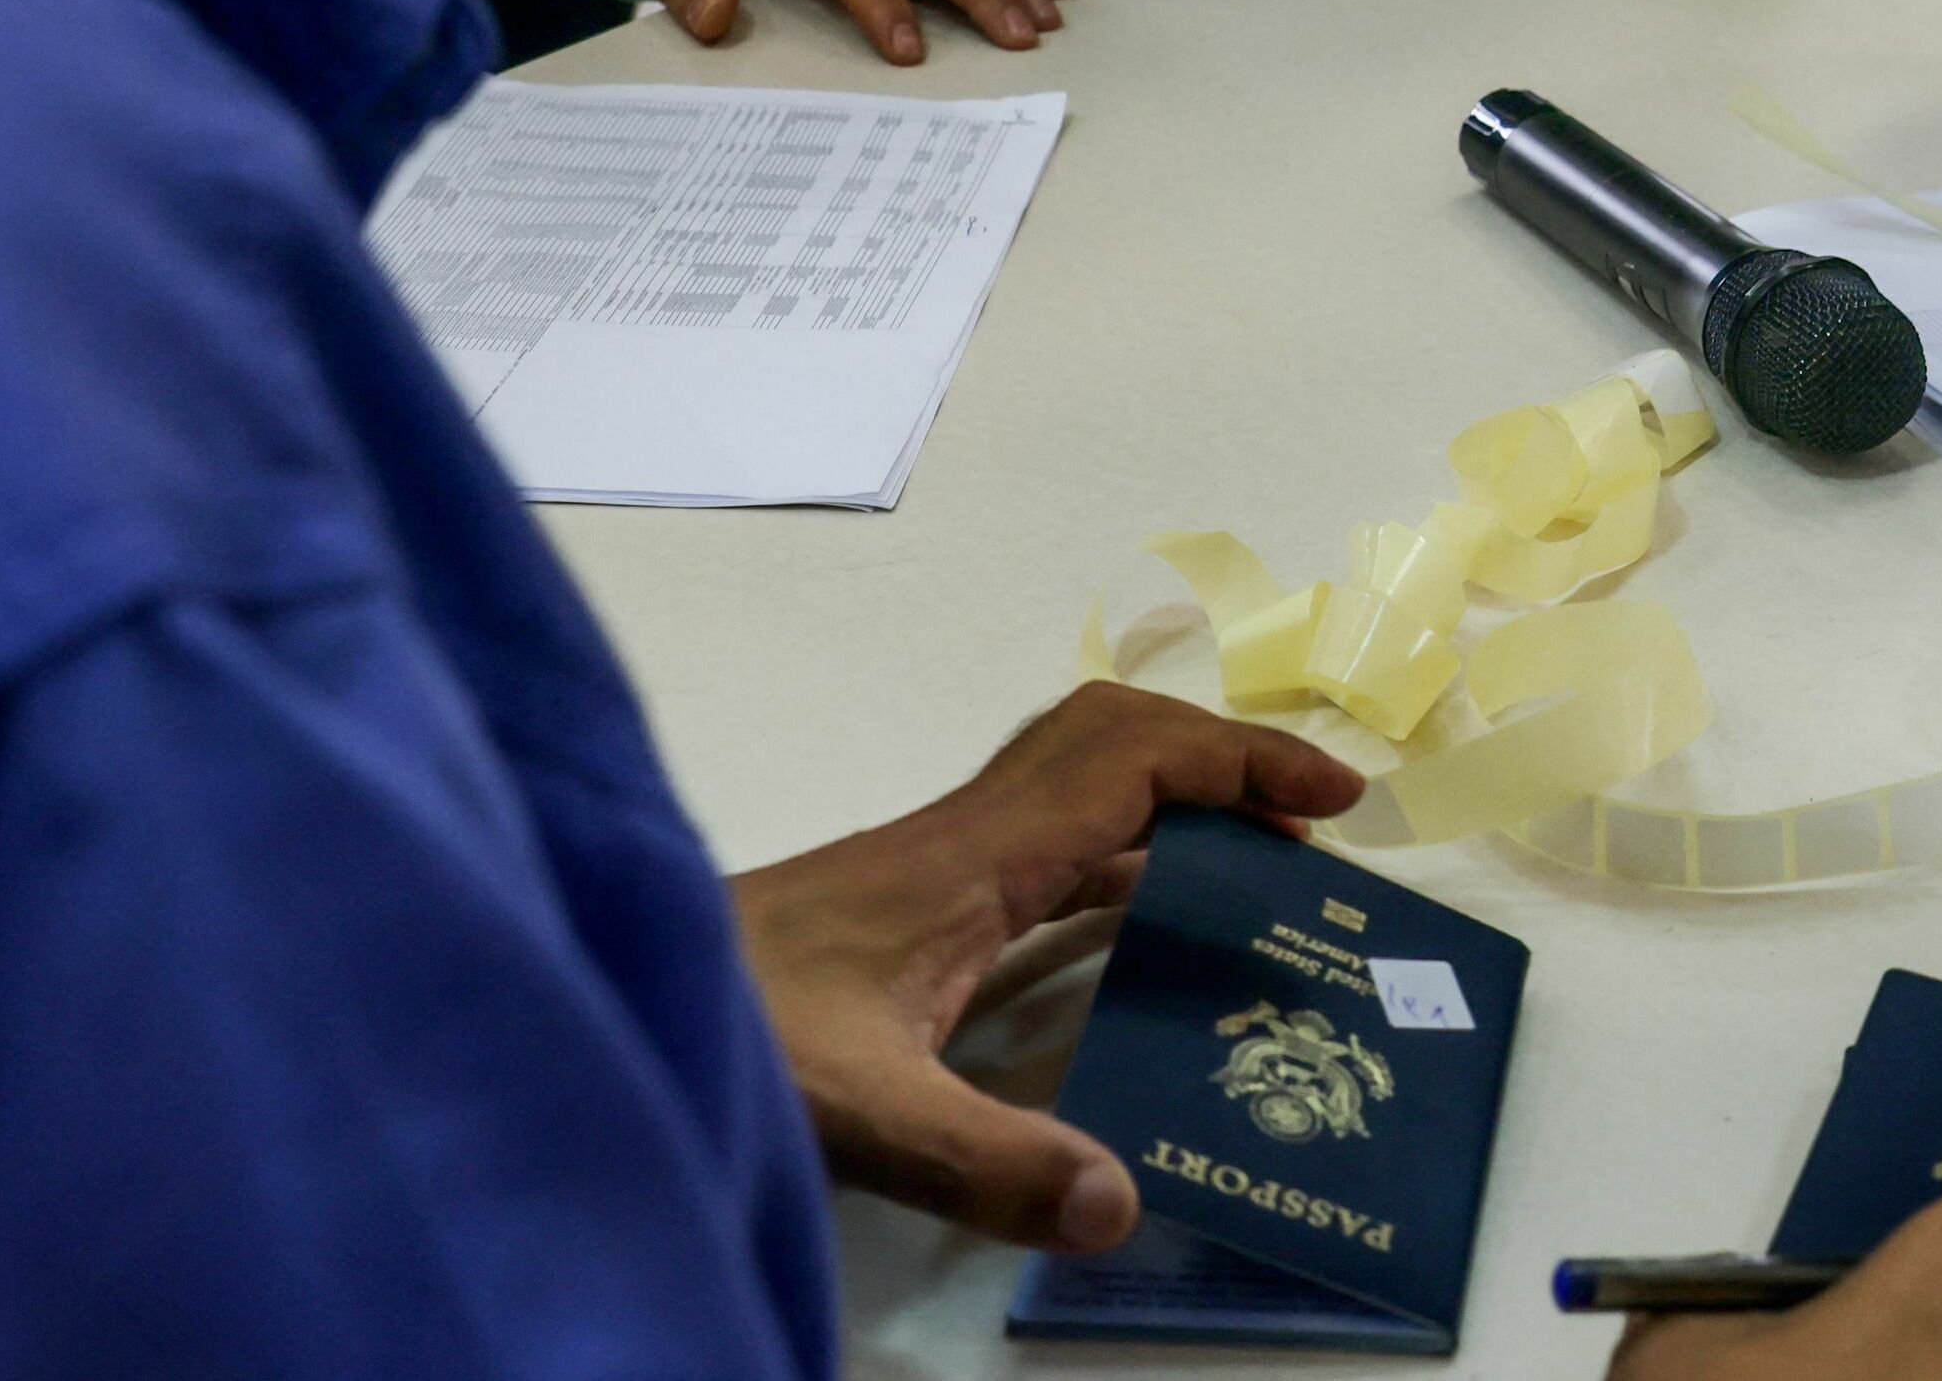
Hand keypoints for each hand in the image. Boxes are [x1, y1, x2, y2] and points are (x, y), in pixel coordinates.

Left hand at [732, 680, 1364, 1252]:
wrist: (612, 1000)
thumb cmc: (728, 1035)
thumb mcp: (862, 1114)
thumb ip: (990, 1161)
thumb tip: (1124, 1203)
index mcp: (972, 854)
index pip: (1132, 762)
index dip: (1240, 767)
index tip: (1329, 805)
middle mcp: (962, 837)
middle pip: (1111, 737)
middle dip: (1220, 760)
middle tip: (1305, 824)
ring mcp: (933, 867)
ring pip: (1076, 784)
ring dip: (1174, 801)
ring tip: (1252, 866)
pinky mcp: (910, 907)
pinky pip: (1045, 845)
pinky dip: (1119, 857)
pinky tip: (1138, 920)